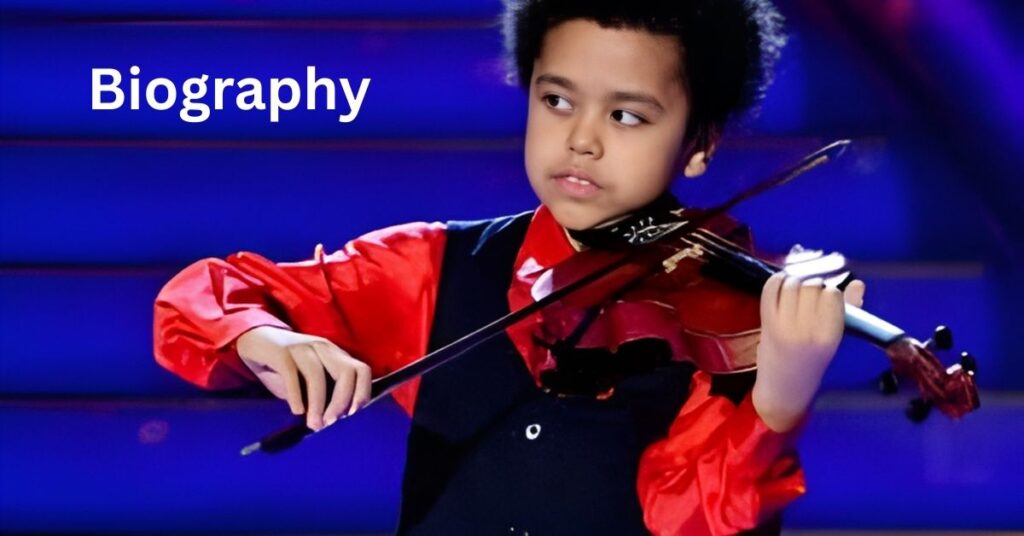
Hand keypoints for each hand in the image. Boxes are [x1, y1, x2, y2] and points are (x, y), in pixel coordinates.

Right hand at [235, 325, 371, 430]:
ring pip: (317, 375)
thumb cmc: (286, 368)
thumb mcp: (307, 381)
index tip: (353, 415)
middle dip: (342, 401)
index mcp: (335, 355)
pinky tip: (297, 411)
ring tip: (313, 424)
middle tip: (331, 423)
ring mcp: (302, 347)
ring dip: (317, 404)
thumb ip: (321, 395)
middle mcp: (323, 348)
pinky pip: (291, 374)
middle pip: (346, 372)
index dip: (362, 393)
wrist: (255, 341)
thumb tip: (331, 422)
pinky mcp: (281, 351)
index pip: (362, 370)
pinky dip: (296, 395)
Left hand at [752, 272, 865, 431]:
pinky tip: (780, 285)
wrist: (784, 391)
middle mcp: (808, 330)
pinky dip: (775, 281)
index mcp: (830, 336)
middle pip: (811, 286)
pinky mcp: (766, 323)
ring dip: (794, 282)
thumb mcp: (834, 341)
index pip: (832, 294)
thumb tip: (858, 284)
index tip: (825, 300)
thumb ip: (848, 311)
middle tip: (808, 298)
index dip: (829, 292)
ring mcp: (784, 326)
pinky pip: (769, 289)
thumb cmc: (813, 364)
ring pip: (791, 284)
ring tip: (794, 293)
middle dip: (812, 286)